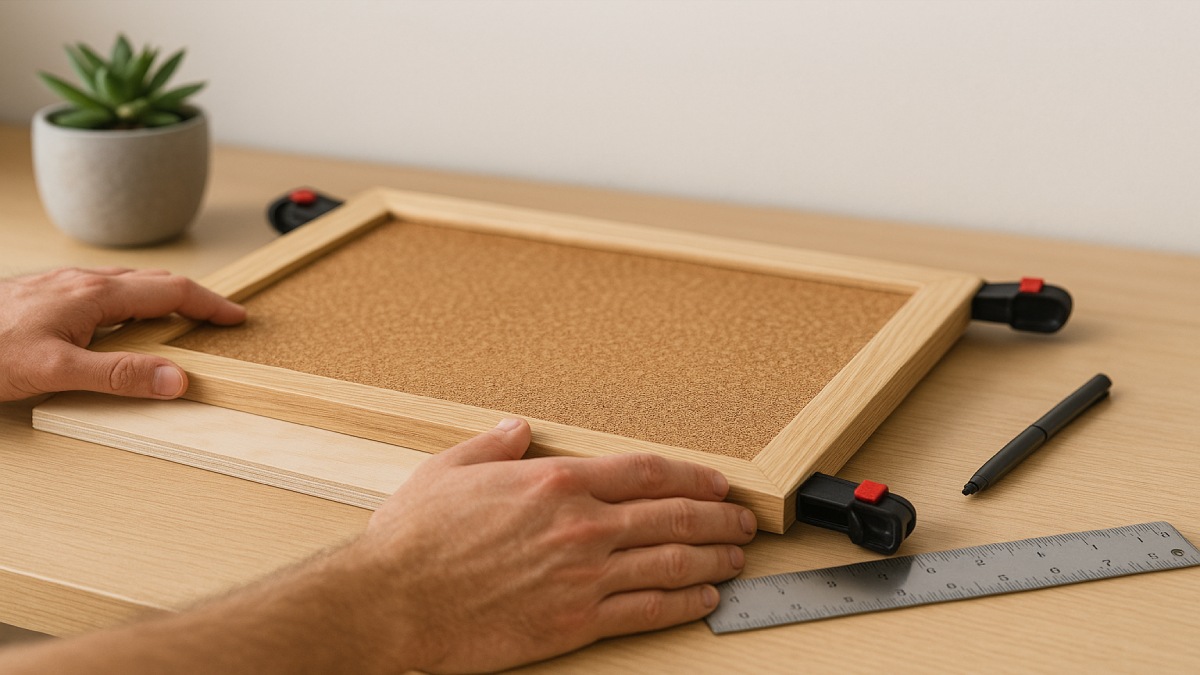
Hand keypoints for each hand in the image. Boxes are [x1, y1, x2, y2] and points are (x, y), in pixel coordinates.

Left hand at [0, 267, 245, 401]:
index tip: (236, 317)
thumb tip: (176, 378)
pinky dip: (131, 304)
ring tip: (178, 319)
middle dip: (192, 298)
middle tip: (217, 317)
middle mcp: (82, 282)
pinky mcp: (44, 296)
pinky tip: (118, 323)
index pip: (172, 291)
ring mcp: (62, 286)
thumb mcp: (56, 371)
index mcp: (95, 295)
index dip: (210, 304)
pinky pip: (103, 293)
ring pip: (127, 286)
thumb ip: (119, 374)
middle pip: (154, 282)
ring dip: (161, 299)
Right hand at [347, 418, 756, 673]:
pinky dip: (684, 604)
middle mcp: (581, 525)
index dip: (694, 475)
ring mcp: (584, 575)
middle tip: (744, 520)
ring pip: (672, 563)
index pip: (648, 472)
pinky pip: (648, 611)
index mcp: (556, 482)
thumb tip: (517, 429)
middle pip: (674, 515)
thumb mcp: (450, 469)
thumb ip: (493, 444)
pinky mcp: (576, 621)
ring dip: (714, 559)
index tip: (717, 482)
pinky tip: (703, 599)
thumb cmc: (415, 539)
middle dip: (719, 517)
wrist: (394, 600)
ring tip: (736, 557)